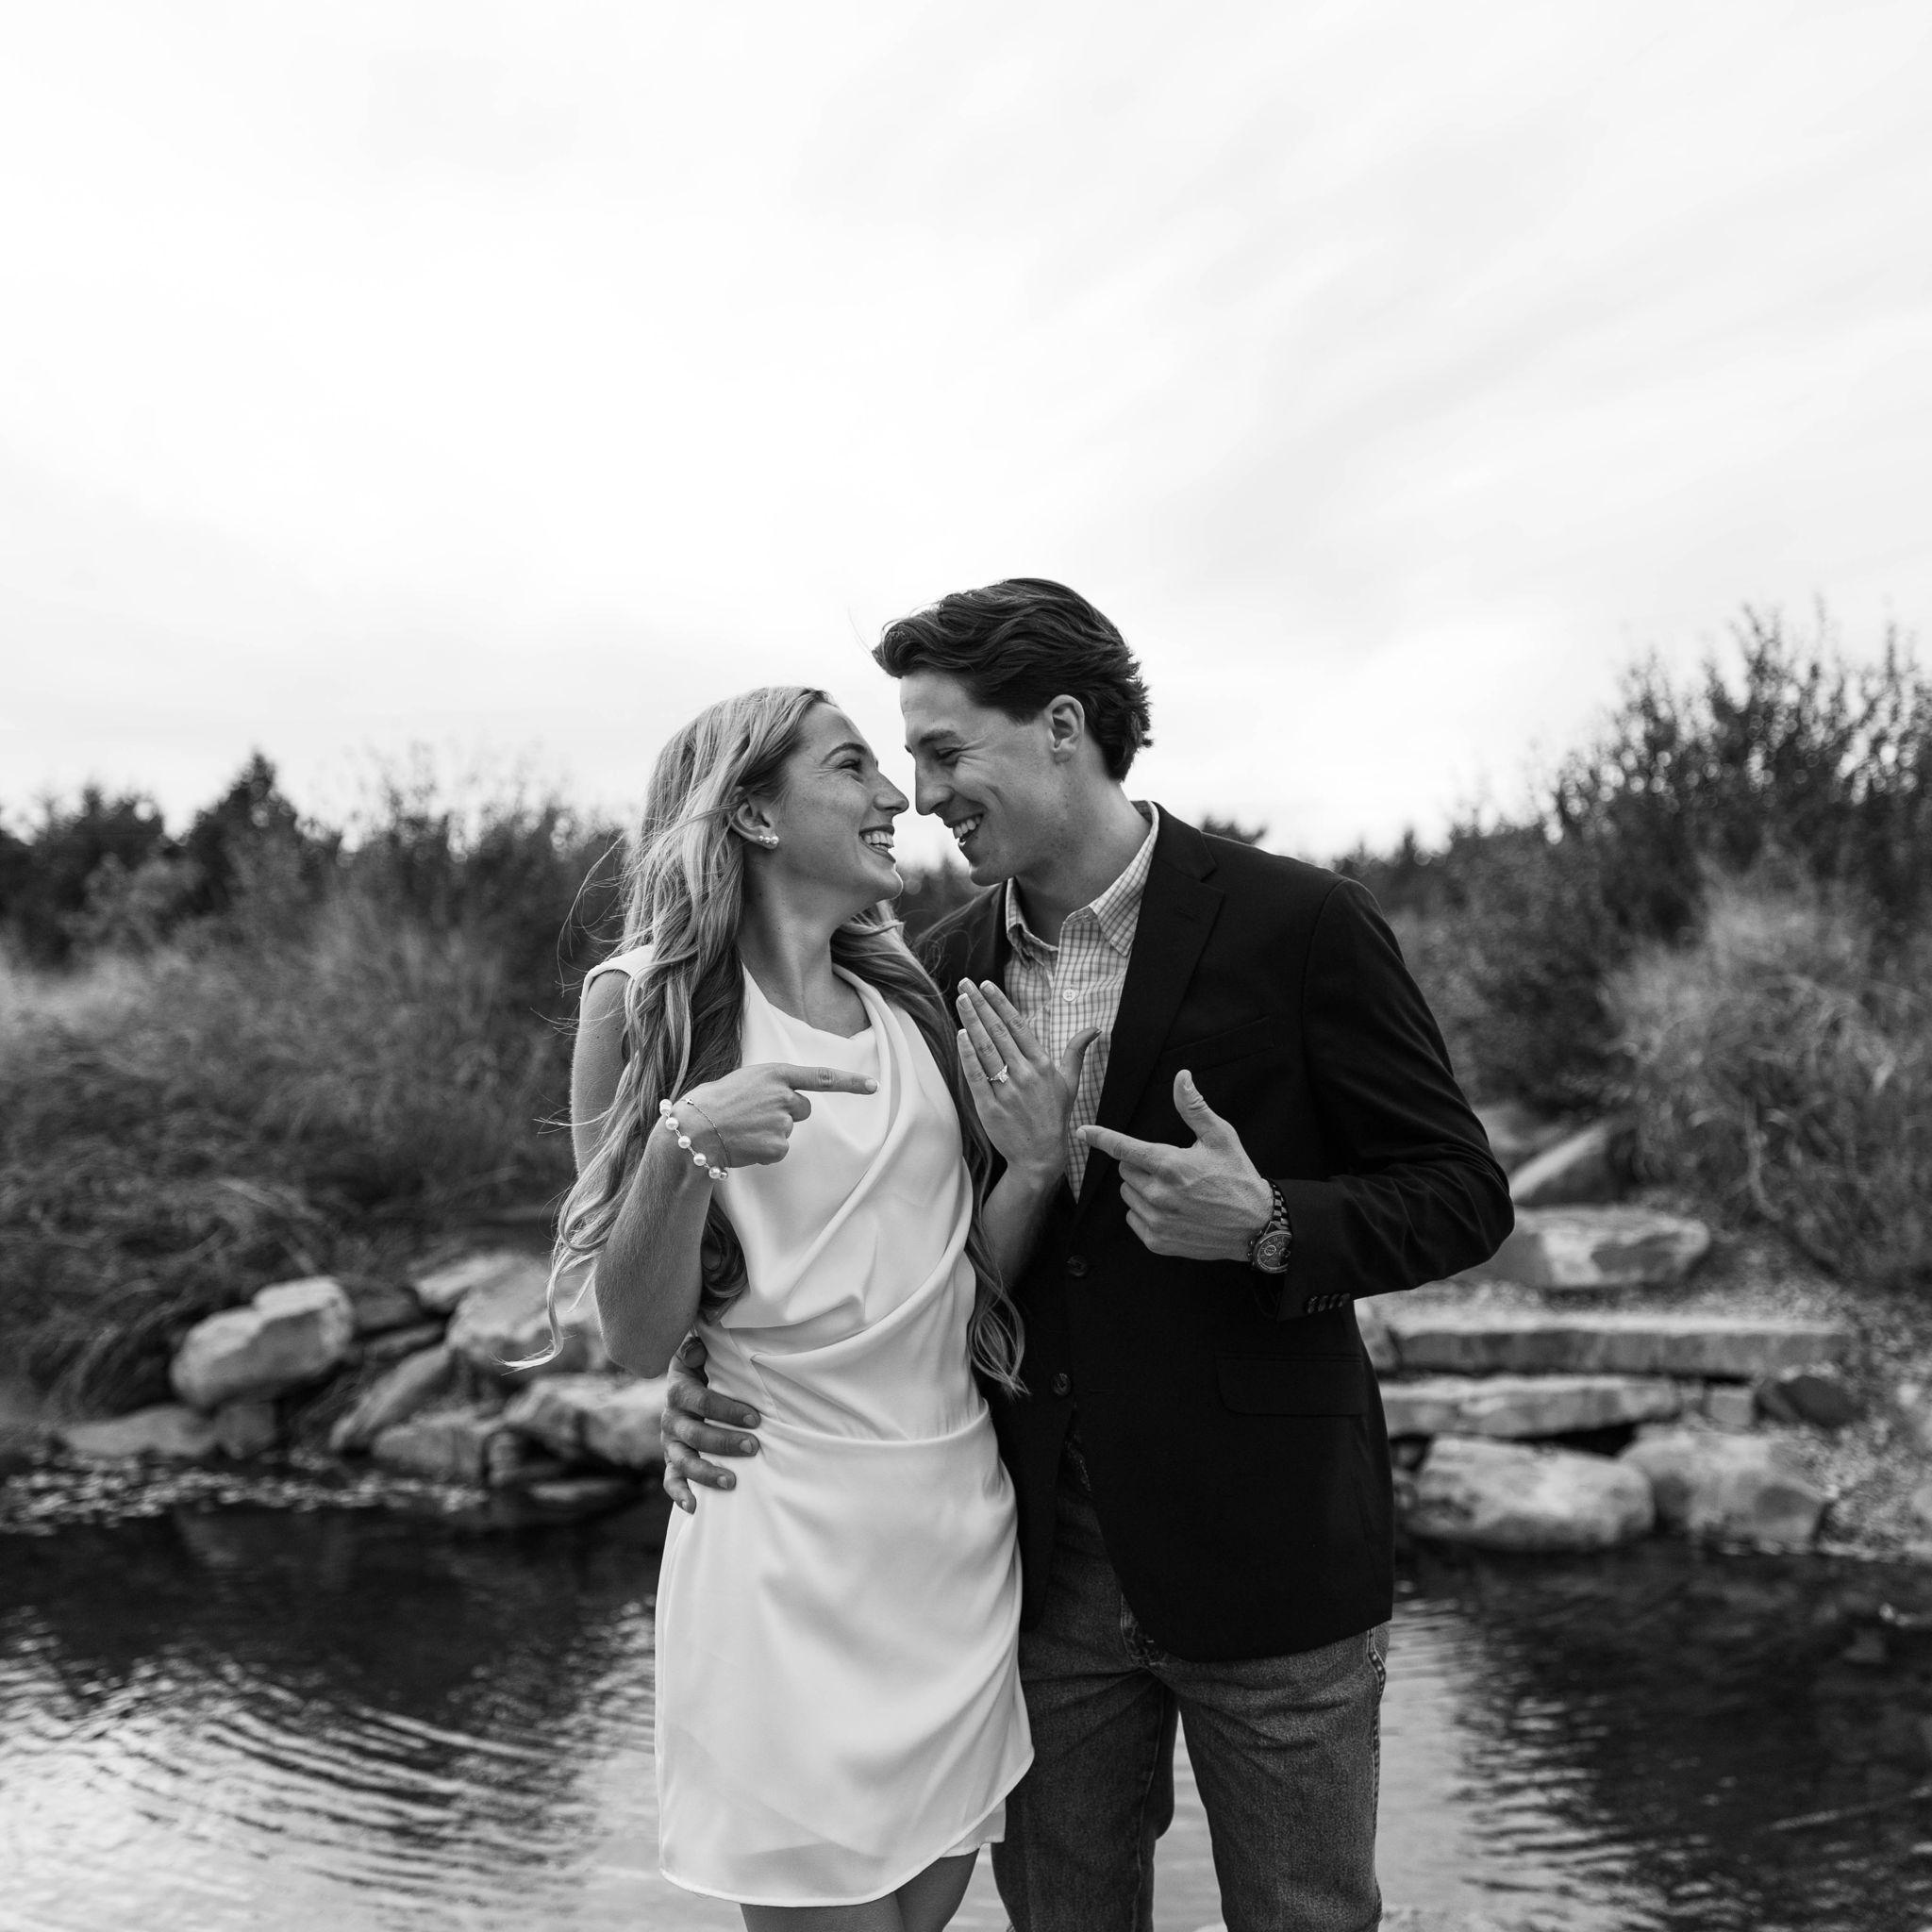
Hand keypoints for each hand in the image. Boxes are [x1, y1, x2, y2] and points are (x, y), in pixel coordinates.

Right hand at [660, 1333, 763, 1513]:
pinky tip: (695, 1507)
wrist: (688, 1387)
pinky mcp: (671, 1461)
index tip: (756, 1418)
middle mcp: (671, 1418)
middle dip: (725, 1442)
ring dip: (707, 1473)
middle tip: (754, 1447)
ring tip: (733, 1482)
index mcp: (679, 1391)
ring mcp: (670, 1443)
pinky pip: (670, 1481)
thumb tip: (697, 1350)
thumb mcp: (701, 1354)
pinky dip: (680, 1495)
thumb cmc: (706, 1369)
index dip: (728, 1410)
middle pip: (695, 1434)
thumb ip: (697, 1350)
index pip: (701, 1402)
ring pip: (683, 1461)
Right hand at [672, 1061, 877, 1169]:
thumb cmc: (712, 1102)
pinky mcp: (778, 1146)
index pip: (822, 1077)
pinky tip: (744, 1145)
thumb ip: (770, 1087)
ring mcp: (782, 1122)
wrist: (692, 1129)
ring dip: (769, 1133)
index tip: (873, 1087)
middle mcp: (784, 1095)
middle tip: (753, 1116)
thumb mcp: (744, 1081)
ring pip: (787, 1132)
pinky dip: (764, 1152)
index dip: (850, 1082)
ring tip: (741, 1130)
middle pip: (802, 1109)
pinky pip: (780, 1152)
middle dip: (785, 1114)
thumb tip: (788, 1101)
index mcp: (775, 1073)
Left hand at [955, 979, 1097, 1186]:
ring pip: (985, 1049)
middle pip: (998, 1032)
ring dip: (970, 1022)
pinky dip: (967, 1054)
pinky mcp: (990, 1107)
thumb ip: (1076, 1052)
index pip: (1018, 1026)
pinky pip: (976, 1075)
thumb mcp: (1069, 1083)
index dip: (1001, 1004)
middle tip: (965, 984)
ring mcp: (1007, 1090)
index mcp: (1043, 1065)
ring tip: (961, 1001)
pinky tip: (960, 1035)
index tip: (987, 985)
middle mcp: (1025, 1074)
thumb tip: (1094, 1030)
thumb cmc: (1054, 1116)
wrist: (1040, 1156)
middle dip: (980, 1005)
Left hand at [1077, 1070, 1272, 1260]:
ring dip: (1141, 1189)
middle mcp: (1159, 1194)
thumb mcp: (1221, 1138)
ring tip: (1172, 1190)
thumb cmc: (1238, 1178)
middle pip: (1125, 1170)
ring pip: (1127, 1195)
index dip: (1102, 1137)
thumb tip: (1181, 1078)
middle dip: (1140, 1165)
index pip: (1124, 1148)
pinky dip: (1144, 1212)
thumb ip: (1194, 1108)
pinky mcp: (1158, 1240)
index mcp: (1170, 1165)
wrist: (1256, 1226)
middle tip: (1168, 1168)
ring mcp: (1157, 1220)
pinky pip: (1133, 1219)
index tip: (1084, 1132)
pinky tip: (1169, 1210)